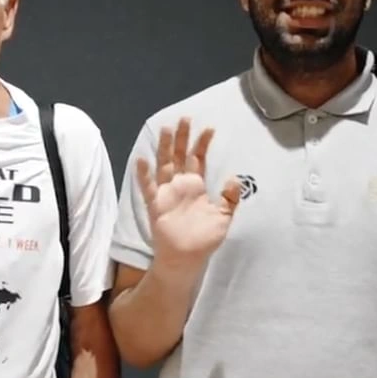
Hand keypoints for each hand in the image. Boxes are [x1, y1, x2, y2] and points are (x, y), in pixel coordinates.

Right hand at [134, 118, 243, 267]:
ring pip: (164, 165)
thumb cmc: (204, 239)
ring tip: (166, 129)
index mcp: (196, 186)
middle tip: (185, 118)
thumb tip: (235, 177)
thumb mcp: (223, 217)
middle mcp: (180, 185)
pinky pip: (148, 187)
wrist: (187, 258)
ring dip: (165, 148)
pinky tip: (142, 160)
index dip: (203, 144)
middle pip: (180, 156)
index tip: (210, 128)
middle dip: (183, 138)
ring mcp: (166, 193)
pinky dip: (144, 175)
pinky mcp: (156, 205)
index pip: (198, 160)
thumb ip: (229, 198)